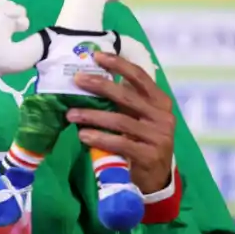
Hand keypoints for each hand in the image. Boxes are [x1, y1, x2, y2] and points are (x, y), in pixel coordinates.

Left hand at [68, 52, 175, 193]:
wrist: (157, 177)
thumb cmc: (143, 141)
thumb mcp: (140, 118)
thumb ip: (125, 102)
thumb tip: (92, 81)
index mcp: (160, 102)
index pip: (140, 77)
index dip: (119, 64)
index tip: (97, 56)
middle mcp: (162, 116)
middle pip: (127, 96)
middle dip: (99, 85)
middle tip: (77, 80)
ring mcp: (158, 136)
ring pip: (119, 120)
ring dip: (92, 116)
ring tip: (71, 114)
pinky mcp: (149, 155)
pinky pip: (119, 142)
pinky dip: (99, 137)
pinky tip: (83, 135)